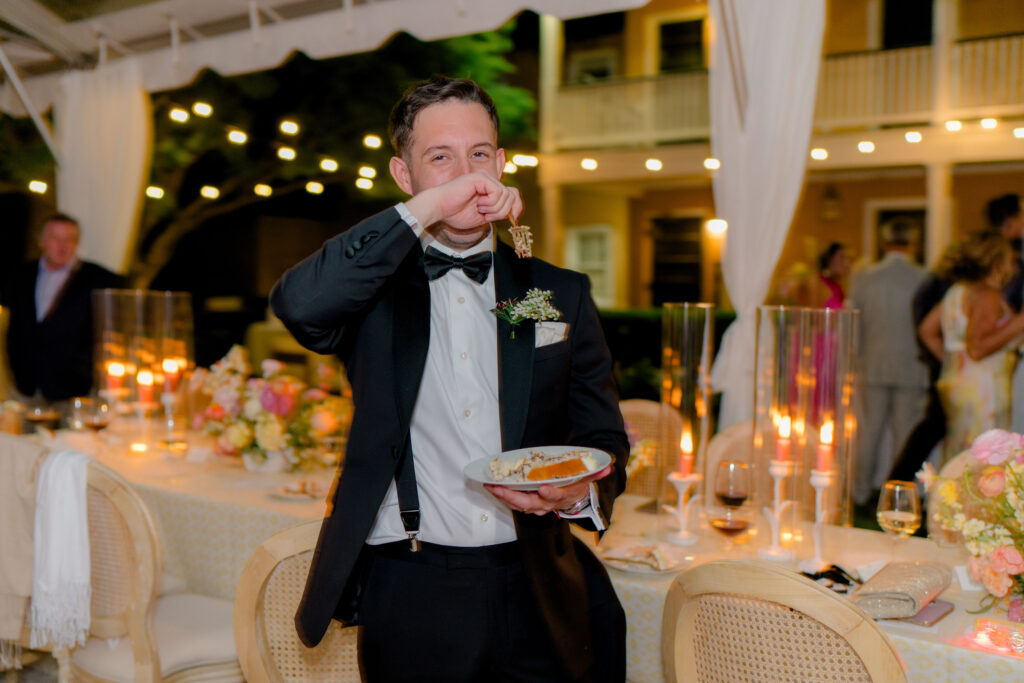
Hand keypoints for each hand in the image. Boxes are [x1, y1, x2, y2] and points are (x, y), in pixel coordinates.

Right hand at [405, 172, 521, 230]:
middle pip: (513, 196)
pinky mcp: (481, 178)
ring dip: (494, 209)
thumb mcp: (484, 217)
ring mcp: (485, 177)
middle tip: (487, 216)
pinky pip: (498, 192)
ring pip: (506, 196)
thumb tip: (514, 213)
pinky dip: (490, 203)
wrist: (439, 209)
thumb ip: (499, 212)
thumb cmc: (456, 214)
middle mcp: (490, 180)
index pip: (514, 195)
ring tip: (480, 210)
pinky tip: (478, 204)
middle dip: (502, 212)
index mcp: (490, 189)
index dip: (517, 208)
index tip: (511, 219)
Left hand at [484, 465, 610, 515]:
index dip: (550, 493)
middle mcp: (547, 504)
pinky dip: (502, 496)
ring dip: (503, 496)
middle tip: (499, 487)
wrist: (572, 500)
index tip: (543, 488)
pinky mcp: (528, 504)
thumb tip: (608, 467)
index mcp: (562, 496)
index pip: (556, 496)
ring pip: (518, 504)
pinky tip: (492, 487)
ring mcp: (536, 506)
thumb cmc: (577, 486)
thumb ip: (596, 473)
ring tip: (490, 486)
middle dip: (512, 496)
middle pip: (529, 503)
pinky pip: (513, 503)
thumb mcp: (587, 479)